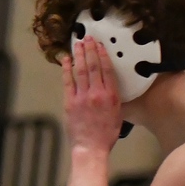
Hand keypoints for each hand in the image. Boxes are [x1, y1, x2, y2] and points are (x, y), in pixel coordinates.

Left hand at [61, 37, 123, 154]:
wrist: (90, 147)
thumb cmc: (106, 134)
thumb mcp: (118, 114)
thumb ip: (115, 98)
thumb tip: (111, 87)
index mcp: (111, 95)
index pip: (107, 69)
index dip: (103, 55)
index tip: (100, 45)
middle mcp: (97, 93)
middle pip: (94, 66)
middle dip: (90, 50)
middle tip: (88, 38)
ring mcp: (82, 97)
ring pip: (81, 71)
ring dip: (79, 55)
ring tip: (78, 44)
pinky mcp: (69, 103)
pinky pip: (68, 82)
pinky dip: (66, 69)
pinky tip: (66, 60)